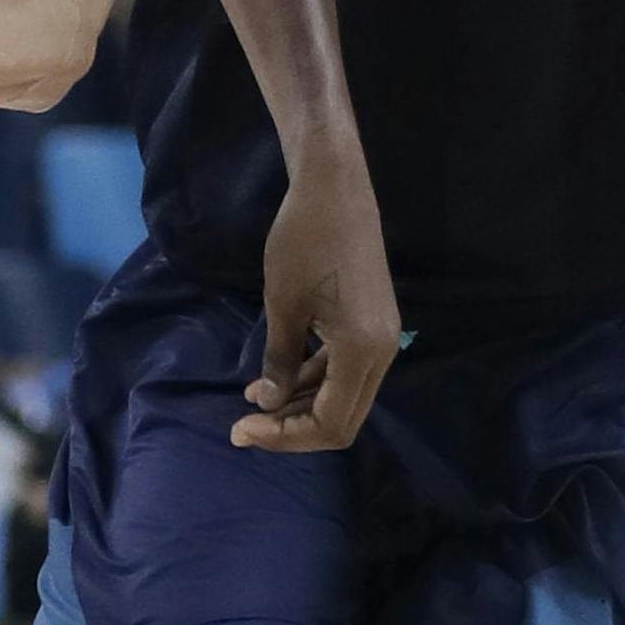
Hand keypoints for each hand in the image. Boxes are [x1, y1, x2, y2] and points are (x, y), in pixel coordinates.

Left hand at [232, 160, 400, 453]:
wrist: (334, 188)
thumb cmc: (304, 242)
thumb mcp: (283, 305)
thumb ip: (279, 361)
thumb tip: (267, 405)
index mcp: (363, 352)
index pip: (330, 424)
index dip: (285, 436)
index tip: (241, 428)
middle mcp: (383, 353)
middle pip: (341, 418)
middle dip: (293, 428)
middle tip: (244, 426)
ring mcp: (382, 339)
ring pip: (343, 395)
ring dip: (301, 403)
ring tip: (253, 400)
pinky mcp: (373, 324)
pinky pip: (344, 369)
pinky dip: (313, 379)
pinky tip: (277, 377)